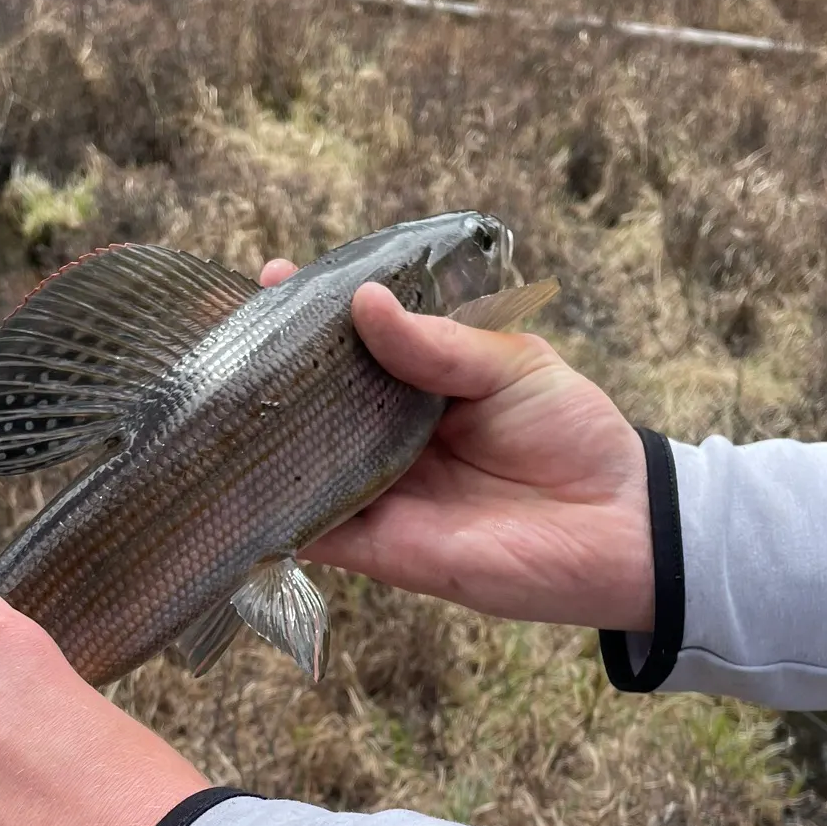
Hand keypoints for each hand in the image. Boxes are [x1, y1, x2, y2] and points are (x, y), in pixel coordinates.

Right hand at [261, 261, 654, 632]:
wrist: (616, 527)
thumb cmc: (572, 434)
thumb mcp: (511, 364)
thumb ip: (438, 343)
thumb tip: (365, 302)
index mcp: (417, 383)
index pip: (349, 342)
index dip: (309, 312)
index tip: (270, 277)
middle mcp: (384, 436)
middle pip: (312, 402)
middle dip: (268, 371)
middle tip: (224, 339)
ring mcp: (376, 492)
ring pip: (299, 462)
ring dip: (258, 440)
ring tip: (210, 400)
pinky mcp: (376, 548)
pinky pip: (313, 531)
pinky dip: (273, 513)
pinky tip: (232, 484)